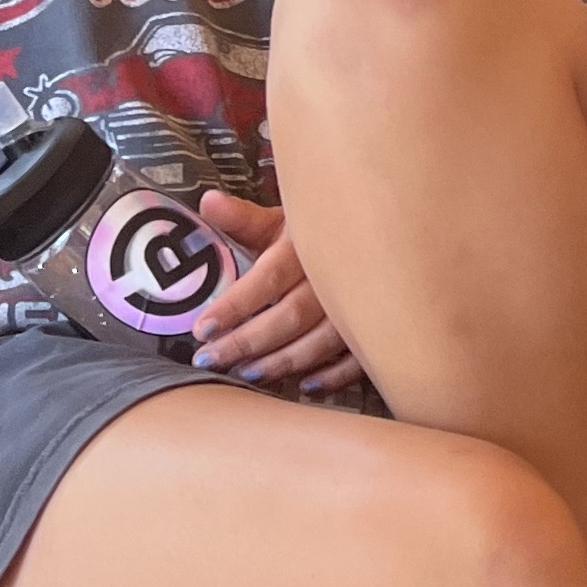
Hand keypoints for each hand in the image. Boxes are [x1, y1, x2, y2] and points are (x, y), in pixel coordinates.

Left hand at [194, 191, 363, 391]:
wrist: (385, 232)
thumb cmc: (323, 231)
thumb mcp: (285, 219)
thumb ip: (245, 218)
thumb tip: (208, 201)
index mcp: (308, 244)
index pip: (268, 278)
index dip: (235, 306)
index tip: (201, 329)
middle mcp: (336, 275)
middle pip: (290, 316)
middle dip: (248, 342)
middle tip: (211, 360)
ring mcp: (362, 303)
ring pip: (322, 341)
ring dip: (284, 361)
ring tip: (249, 374)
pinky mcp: (379, 325)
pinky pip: (359, 358)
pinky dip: (334, 375)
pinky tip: (306, 385)